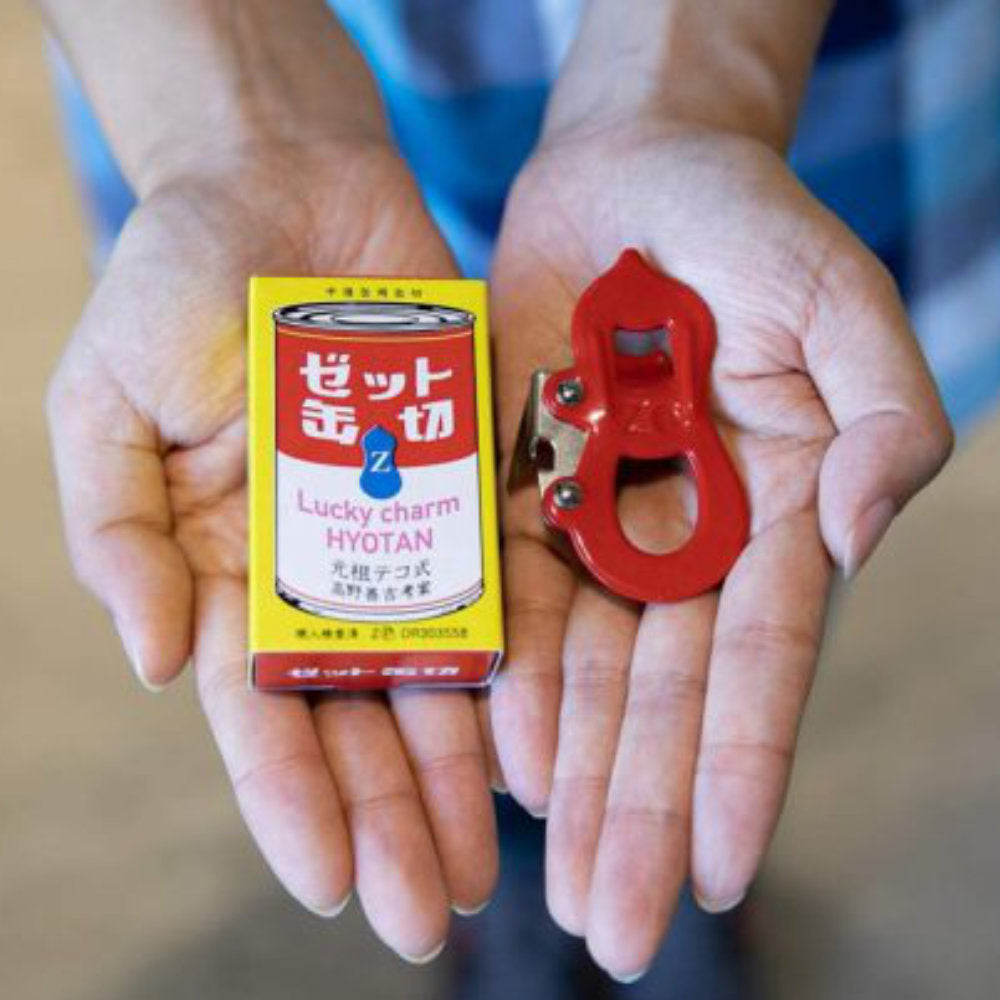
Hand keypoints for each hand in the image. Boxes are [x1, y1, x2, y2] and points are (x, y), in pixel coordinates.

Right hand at [47, 140, 496, 959]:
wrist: (281, 185)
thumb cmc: (175, 285)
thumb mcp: (105, 403)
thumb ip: (119, 532)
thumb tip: (161, 662)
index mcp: (229, 566)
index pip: (260, 709)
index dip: (288, 800)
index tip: (326, 888)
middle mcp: (322, 568)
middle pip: (360, 714)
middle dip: (389, 814)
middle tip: (429, 912)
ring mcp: (401, 529)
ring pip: (440, 671)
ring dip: (463, 768)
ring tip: (494, 862)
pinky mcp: (471, 480)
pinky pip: (504, 579)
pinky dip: (524, 656)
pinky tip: (547, 733)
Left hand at [489, 120, 951, 978]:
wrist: (628, 173)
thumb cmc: (748, 222)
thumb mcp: (845, 301)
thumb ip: (885, 418)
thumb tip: (858, 540)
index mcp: (776, 513)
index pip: (757, 664)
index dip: (736, 767)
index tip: (715, 874)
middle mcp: (683, 541)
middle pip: (658, 699)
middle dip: (638, 815)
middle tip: (613, 933)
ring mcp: (595, 524)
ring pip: (579, 676)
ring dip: (567, 779)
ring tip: (550, 886)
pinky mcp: (517, 494)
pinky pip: (507, 604)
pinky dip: (498, 682)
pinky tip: (489, 764)